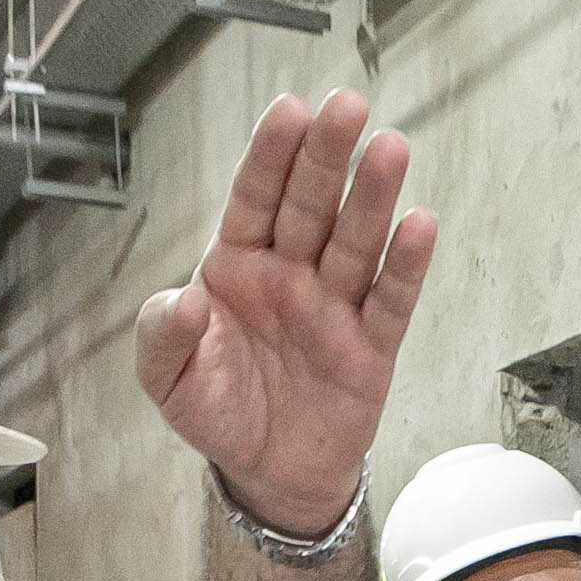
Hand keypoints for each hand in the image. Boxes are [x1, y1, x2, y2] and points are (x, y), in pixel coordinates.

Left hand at [136, 88, 437, 533]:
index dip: (270, 156)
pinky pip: (390, 300)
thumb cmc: (218, 412)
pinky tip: (419, 225)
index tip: (288, 110)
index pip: (254, 199)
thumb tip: (182, 300)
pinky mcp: (371, 346)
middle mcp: (289, 274)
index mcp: (235, 267)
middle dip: (327, 156)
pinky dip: (405, 265)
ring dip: (373, 196)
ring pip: (355, 241)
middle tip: (347, 107)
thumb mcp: (168, 380)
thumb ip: (161, 336)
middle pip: (311, 205)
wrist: (267, 473)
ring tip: (390, 149)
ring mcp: (333, 306)